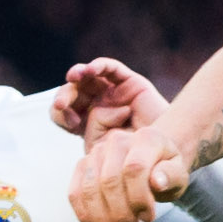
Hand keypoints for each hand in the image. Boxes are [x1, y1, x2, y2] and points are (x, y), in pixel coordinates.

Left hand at [50, 57, 166, 142]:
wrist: (161, 153)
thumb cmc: (131, 155)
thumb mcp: (101, 149)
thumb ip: (86, 130)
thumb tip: (71, 109)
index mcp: (85, 123)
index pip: (62, 113)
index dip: (61, 114)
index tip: (73, 122)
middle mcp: (97, 104)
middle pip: (71, 92)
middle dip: (65, 96)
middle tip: (63, 103)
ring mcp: (112, 92)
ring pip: (87, 77)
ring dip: (77, 74)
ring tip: (75, 77)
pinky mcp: (128, 81)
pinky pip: (109, 68)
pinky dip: (98, 65)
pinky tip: (91, 70)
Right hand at [70, 122, 192, 221]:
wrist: (152, 159)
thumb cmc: (166, 170)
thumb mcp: (179, 174)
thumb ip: (171, 177)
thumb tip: (158, 181)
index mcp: (145, 139)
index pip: (134, 169)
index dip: (139, 198)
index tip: (148, 218)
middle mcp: (117, 141)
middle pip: (109, 182)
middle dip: (120, 215)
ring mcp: (96, 152)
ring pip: (89, 189)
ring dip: (102, 219)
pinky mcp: (83, 166)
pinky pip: (75, 193)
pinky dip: (85, 216)